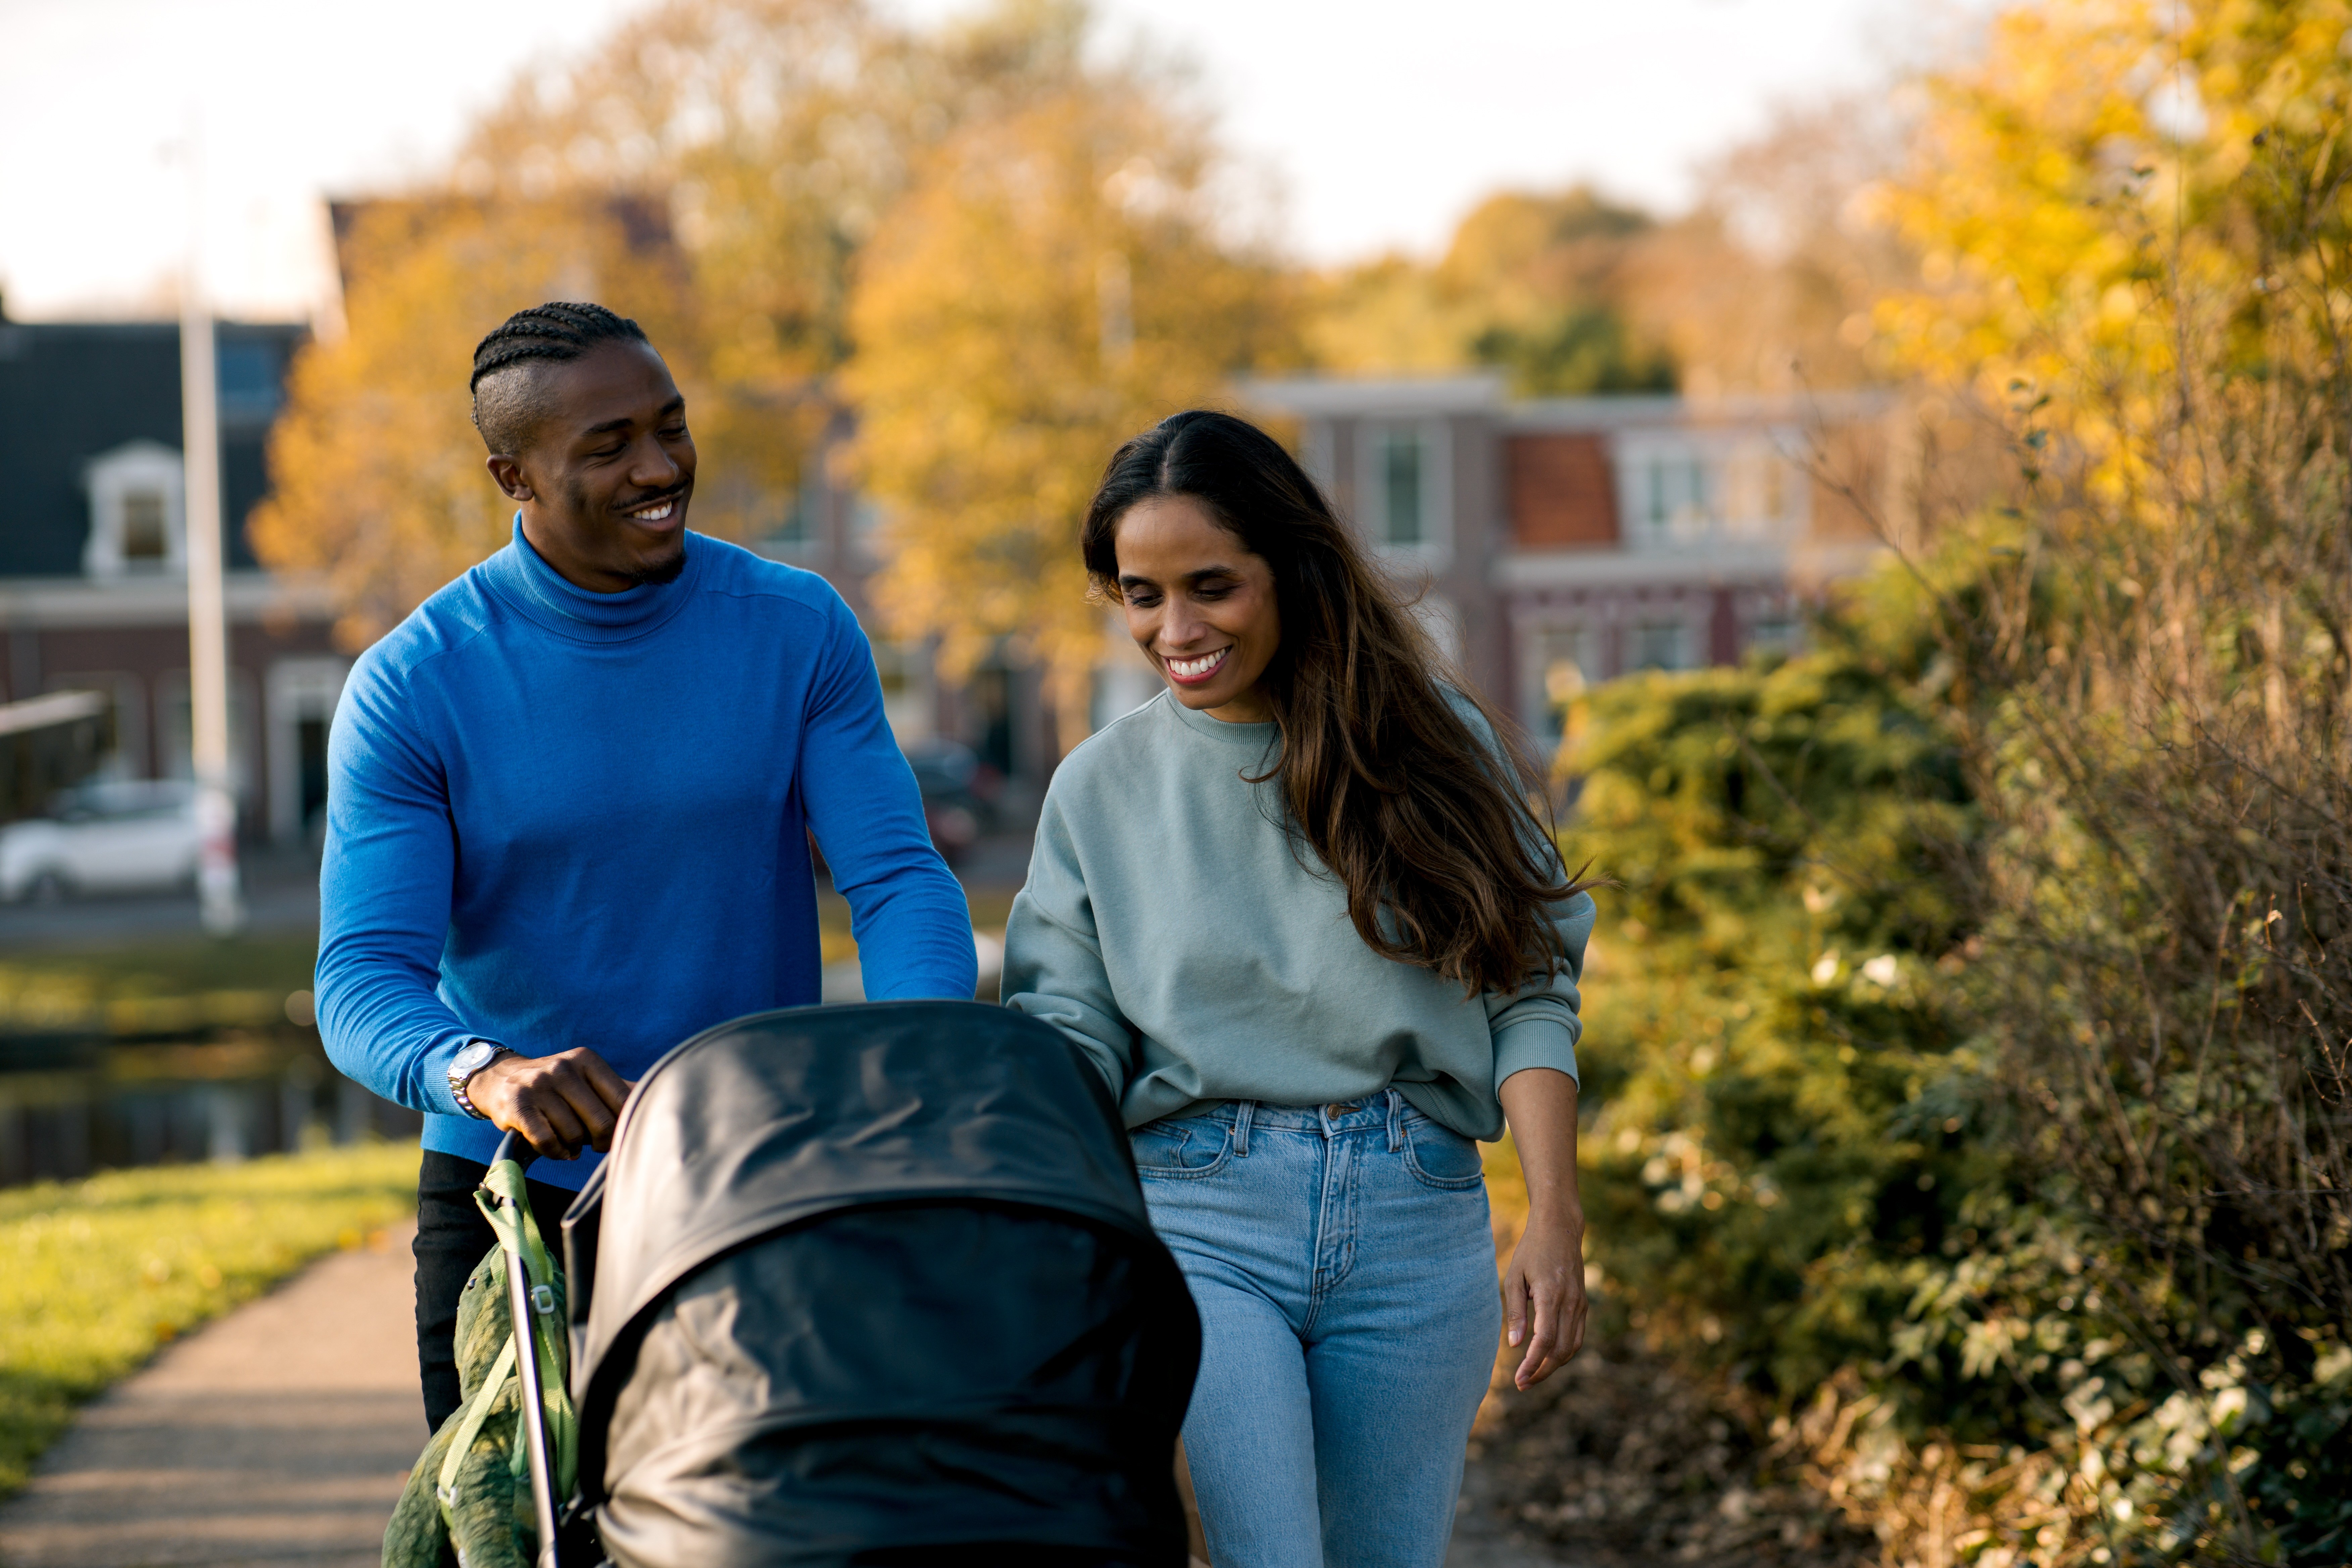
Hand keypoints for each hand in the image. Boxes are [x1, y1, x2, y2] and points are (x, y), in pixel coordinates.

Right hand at [468, 1048, 633, 1160]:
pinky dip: (555, 1153)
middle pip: (601, 1122)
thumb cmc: (556, 1087)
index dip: (621, 1125)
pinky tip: (556, 1149)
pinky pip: (548, 1142)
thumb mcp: (586, 1079)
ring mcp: (539, 1085)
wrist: (502, 1079)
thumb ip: (617, 1091)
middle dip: (600, 1142)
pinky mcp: (518, 1106)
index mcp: (587, 1060)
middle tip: (591, 1144)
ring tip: (568, 1143)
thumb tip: (658, 1103)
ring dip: (573, 1148)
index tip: (612, 1133)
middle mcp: (564, 1068)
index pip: (622, 1101)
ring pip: (574, 1135)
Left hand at [1496, 1066, 1587, 1390]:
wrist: (1560, 1228)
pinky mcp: (1583, 1304)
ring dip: (1553, 1365)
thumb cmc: (1531, 1251)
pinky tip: (1547, 1358)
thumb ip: (1515, 1312)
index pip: (1545, 1340)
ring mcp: (1580, 1304)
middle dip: (1542, 1371)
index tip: (1518, 1379)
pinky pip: (1577, 1336)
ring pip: (1572, 1346)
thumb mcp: (1514, 1277)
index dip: (1533, 1363)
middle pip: (1560, 1350)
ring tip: (1532, 1375)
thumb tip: (1515, 1346)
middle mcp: (1570, 1302)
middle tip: (1522, 1384)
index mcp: (1550, 1295)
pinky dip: (1564, 1352)